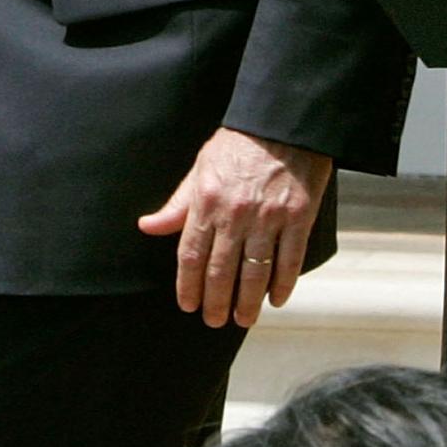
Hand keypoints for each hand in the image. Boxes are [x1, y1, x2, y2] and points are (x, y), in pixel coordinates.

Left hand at [137, 127, 332, 328]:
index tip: (187, 305)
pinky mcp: (299, 218)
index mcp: (207, 202)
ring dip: (248, 301)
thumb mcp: (199, 170)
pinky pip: (290, 260)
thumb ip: (177, 205)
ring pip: (256, 271)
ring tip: (243, 320)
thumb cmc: (237, 146)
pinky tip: (276, 300)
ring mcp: (269, 218)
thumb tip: (147, 226)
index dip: (188, 284)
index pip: (192, 254)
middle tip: (213, 321)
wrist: (282, 125)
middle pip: (222, 269)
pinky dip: (283, 284)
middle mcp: (236, 214)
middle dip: (215, 300)